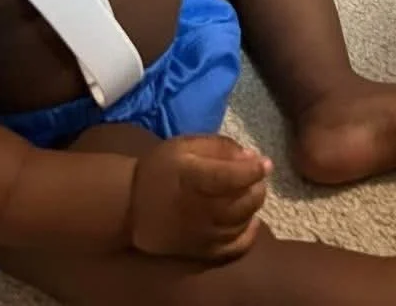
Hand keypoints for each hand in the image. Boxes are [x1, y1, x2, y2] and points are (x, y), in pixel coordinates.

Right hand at [129, 134, 270, 261]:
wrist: (131, 205)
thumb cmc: (161, 168)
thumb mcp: (185, 144)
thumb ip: (219, 146)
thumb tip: (250, 156)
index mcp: (193, 178)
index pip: (233, 176)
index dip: (254, 170)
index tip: (265, 162)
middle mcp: (199, 208)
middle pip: (242, 201)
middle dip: (257, 187)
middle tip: (256, 176)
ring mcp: (201, 233)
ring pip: (241, 223)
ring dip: (253, 207)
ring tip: (250, 193)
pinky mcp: (200, 250)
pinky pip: (233, 248)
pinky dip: (248, 235)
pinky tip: (250, 220)